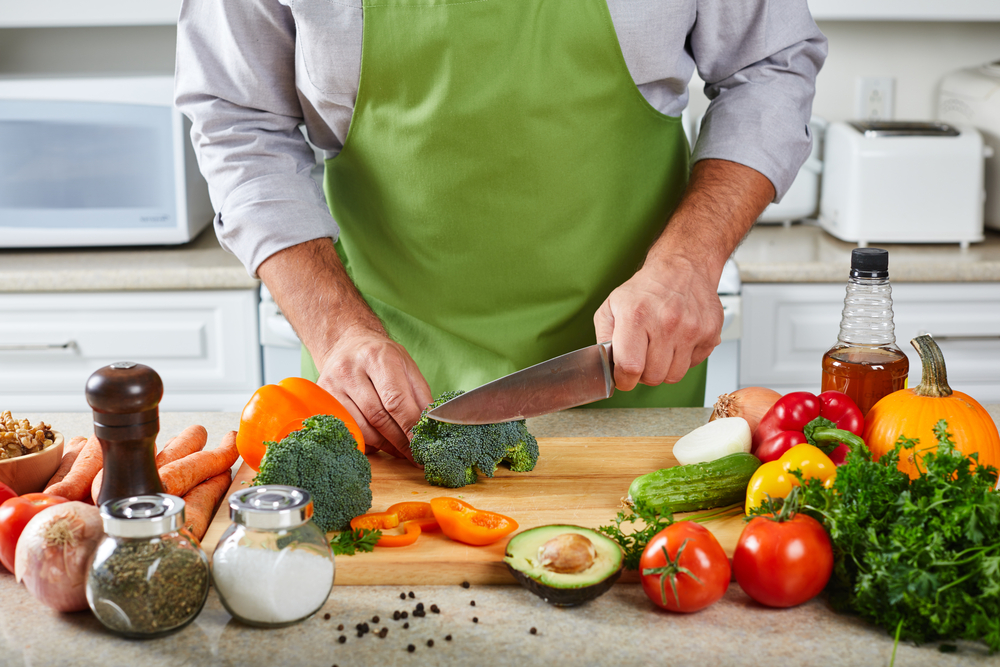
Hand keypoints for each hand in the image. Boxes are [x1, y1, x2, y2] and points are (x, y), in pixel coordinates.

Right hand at [314, 323, 431, 463]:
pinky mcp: (322, 398)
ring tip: (399, 449)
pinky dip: (367, 441)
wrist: (348, 343)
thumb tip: (431, 427)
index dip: (409, 427)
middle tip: (414, 454)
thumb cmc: (382, 357)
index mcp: (378, 357)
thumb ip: (421, 396)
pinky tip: (379, 442)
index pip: (395, 400)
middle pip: (377, 417)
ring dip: (384, 445)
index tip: (421, 445)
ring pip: (361, 427)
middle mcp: (350, 369)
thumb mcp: (407, 367)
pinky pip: (347, 429)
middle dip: (399, 440)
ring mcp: (332, 384)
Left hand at [594, 256, 722, 389]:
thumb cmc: (646, 289)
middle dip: (644, 374)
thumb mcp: (611, 307)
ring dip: (664, 369)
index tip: (623, 377)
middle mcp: (666, 323)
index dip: (624, 379)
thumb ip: (603, 338)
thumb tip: (605, 366)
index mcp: (637, 316)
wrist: (682, 268)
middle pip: (653, 377)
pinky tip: (677, 341)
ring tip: (659, 348)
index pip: (630, 367)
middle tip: (642, 358)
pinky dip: (683, 359)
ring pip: (674, 376)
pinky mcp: (710, 334)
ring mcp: (691, 329)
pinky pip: (693, 365)